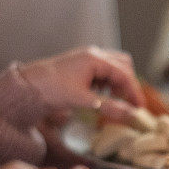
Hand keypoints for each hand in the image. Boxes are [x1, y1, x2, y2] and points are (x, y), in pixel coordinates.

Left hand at [19, 46, 144, 122]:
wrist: (29, 86)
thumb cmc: (53, 89)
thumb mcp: (84, 100)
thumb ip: (110, 107)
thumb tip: (130, 114)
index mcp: (95, 59)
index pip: (124, 74)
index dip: (134, 91)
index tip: (139, 107)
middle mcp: (93, 54)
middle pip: (123, 65)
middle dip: (128, 84)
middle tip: (129, 102)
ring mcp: (87, 58)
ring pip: (114, 66)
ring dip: (118, 82)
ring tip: (115, 99)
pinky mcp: (82, 64)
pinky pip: (103, 69)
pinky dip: (108, 81)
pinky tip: (101, 94)